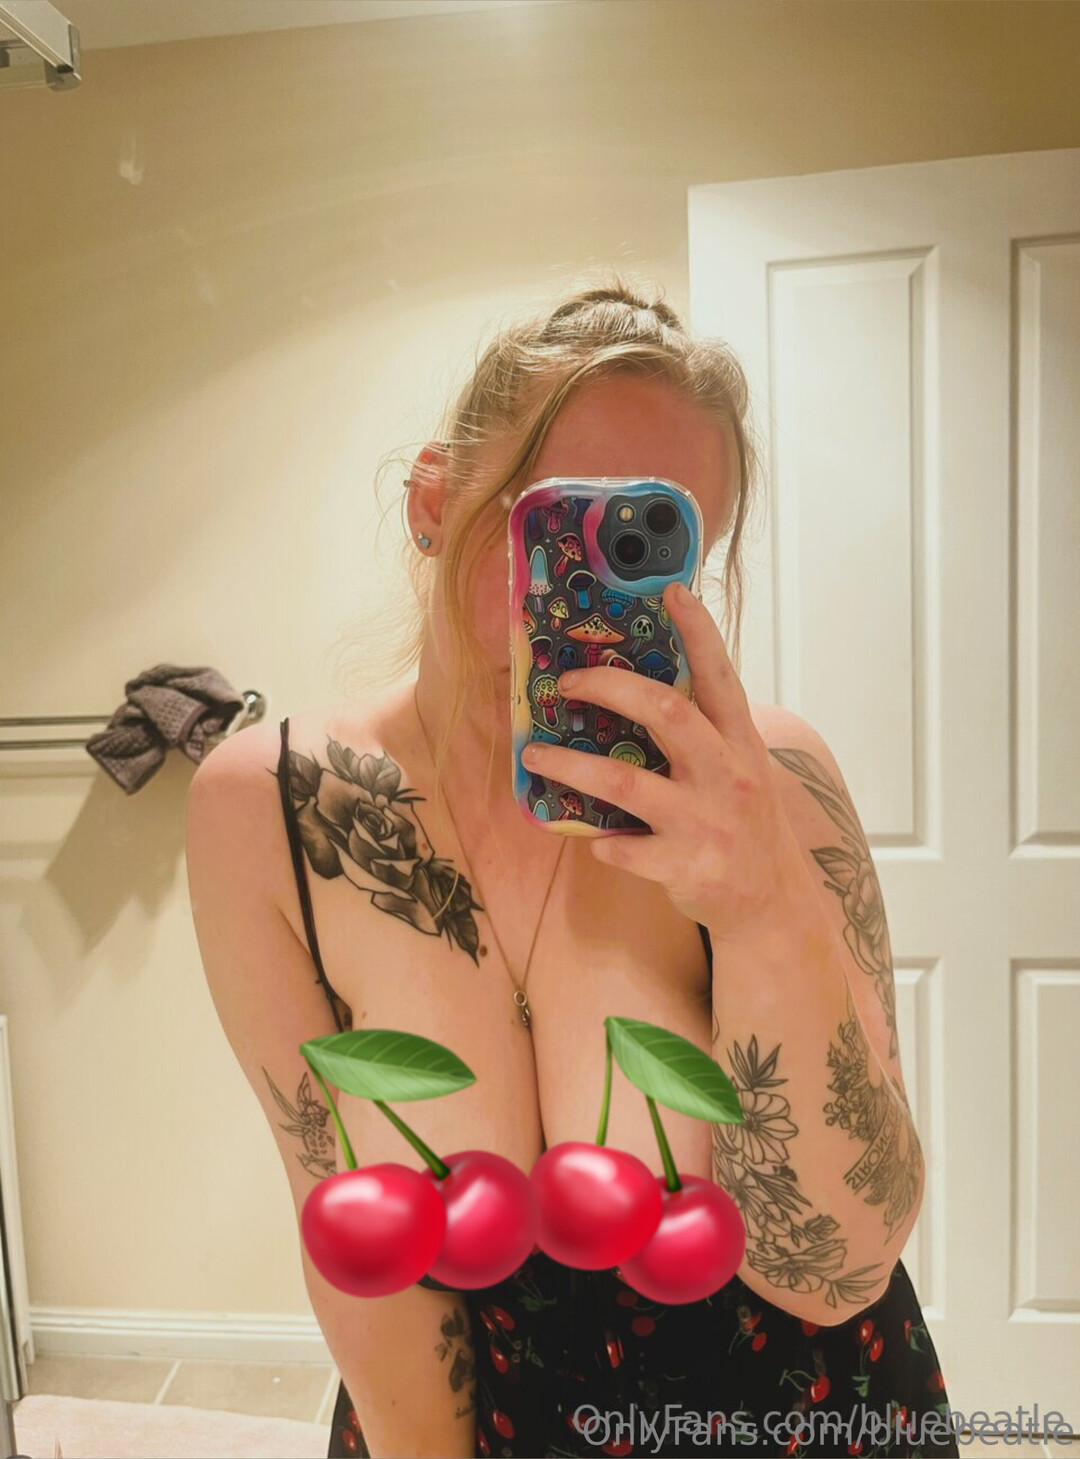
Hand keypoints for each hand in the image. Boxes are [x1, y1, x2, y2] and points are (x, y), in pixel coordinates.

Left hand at [521, 581, 807, 936]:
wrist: (774, 904)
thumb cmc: (746, 824)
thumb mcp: (742, 768)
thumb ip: (705, 732)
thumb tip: (645, 690)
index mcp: (741, 743)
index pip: (721, 676)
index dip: (698, 632)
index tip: (672, 591)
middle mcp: (727, 774)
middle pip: (665, 712)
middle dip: (608, 688)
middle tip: (565, 683)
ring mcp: (705, 821)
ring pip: (624, 782)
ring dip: (570, 764)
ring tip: (534, 754)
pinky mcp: (684, 866)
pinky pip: (622, 848)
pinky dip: (599, 841)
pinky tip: (589, 838)